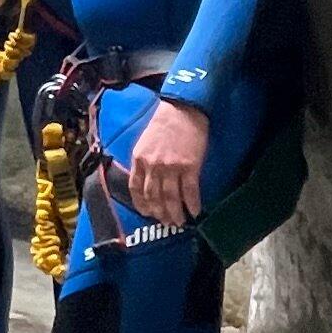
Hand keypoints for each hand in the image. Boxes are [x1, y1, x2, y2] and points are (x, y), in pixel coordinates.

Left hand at [126, 100, 209, 226]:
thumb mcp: (145, 142)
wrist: (183, 109)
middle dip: (160, 213)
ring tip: (179, 222)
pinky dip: (192, 204)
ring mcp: (171, 167)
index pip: (136, 188)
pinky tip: (195, 212)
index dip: (141, 204)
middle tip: (166, 223)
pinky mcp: (190, 166)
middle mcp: (153, 166)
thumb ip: (144, 161)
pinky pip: (190, 191)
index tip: (147, 213)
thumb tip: (147, 180)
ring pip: (171, 198)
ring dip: (175, 213)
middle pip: (154, 197)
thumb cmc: (164, 123)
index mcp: (139, 159)